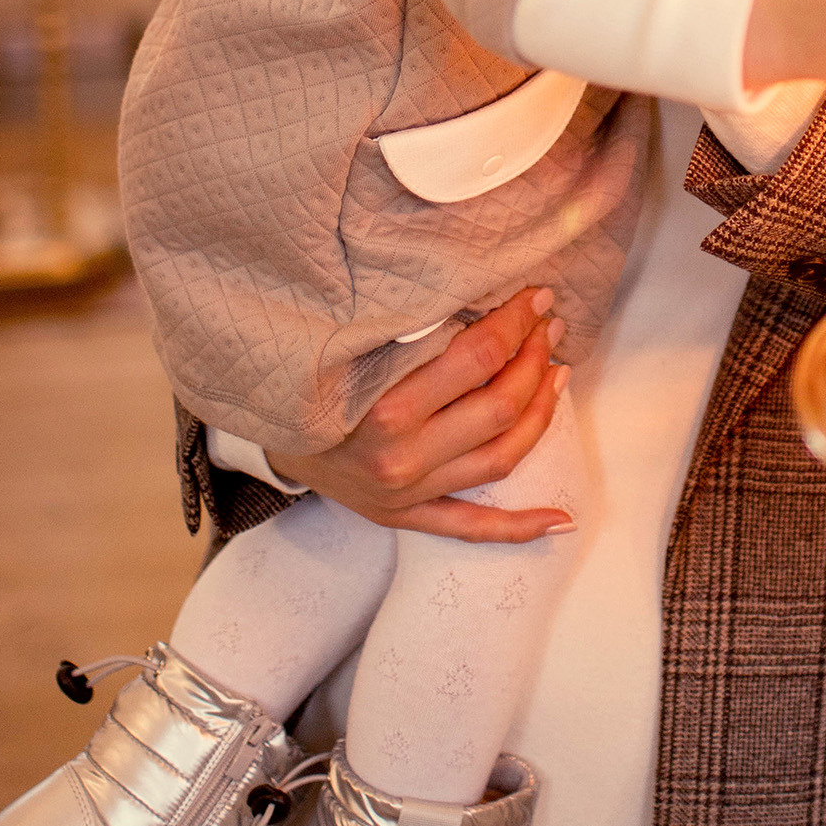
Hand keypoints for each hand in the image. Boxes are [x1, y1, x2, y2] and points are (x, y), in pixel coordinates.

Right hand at [271, 288, 570, 538]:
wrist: (265, 436)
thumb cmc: (313, 382)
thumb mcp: (354, 347)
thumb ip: (415, 331)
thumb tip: (484, 298)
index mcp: (387, 409)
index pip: (477, 358)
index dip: (516, 322)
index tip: (536, 296)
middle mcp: (402, 457)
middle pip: (499, 408)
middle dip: (534, 360)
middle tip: (549, 328)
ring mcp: (408, 493)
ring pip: (500, 458)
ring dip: (540, 415)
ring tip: (557, 376)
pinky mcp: (405, 517)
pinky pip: (471, 529)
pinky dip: (519, 527)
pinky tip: (560, 519)